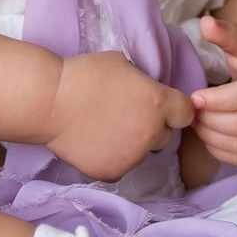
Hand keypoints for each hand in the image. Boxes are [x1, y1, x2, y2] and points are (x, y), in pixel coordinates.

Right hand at [37, 50, 193, 181]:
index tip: (161, 107)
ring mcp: (133, 156)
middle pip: (163, 135)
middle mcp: (151, 133)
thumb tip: (143, 89)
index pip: (185, 113)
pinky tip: (92, 142)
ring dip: (130, 143)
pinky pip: (119, 166)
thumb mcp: (121, 63)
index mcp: (158, 103)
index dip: (174, 109)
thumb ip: (141, 81)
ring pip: (140, 152)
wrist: (50, 102)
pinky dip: (110, 157)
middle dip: (150, 126)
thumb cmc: (84, 74)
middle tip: (124, 115)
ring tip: (103, 128)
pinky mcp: (112, 173)